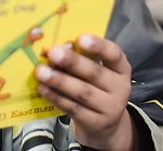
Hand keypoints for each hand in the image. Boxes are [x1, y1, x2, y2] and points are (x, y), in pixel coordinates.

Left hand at [34, 35, 135, 150]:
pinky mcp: (96, 124)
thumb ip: (83, 58)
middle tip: (52, 52)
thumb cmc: (97, 87)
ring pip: (82, 92)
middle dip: (72, 62)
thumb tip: (58, 46)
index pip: (114, 54)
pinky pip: (73, 108)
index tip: (80, 38)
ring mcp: (110, 108)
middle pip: (95, 73)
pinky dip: (56, 97)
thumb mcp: (98, 71)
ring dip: (59, 80)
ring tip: (41, 71)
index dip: (98, 46)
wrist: (106, 125)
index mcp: (121, 69)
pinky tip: (43, 88)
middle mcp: (120, 88)